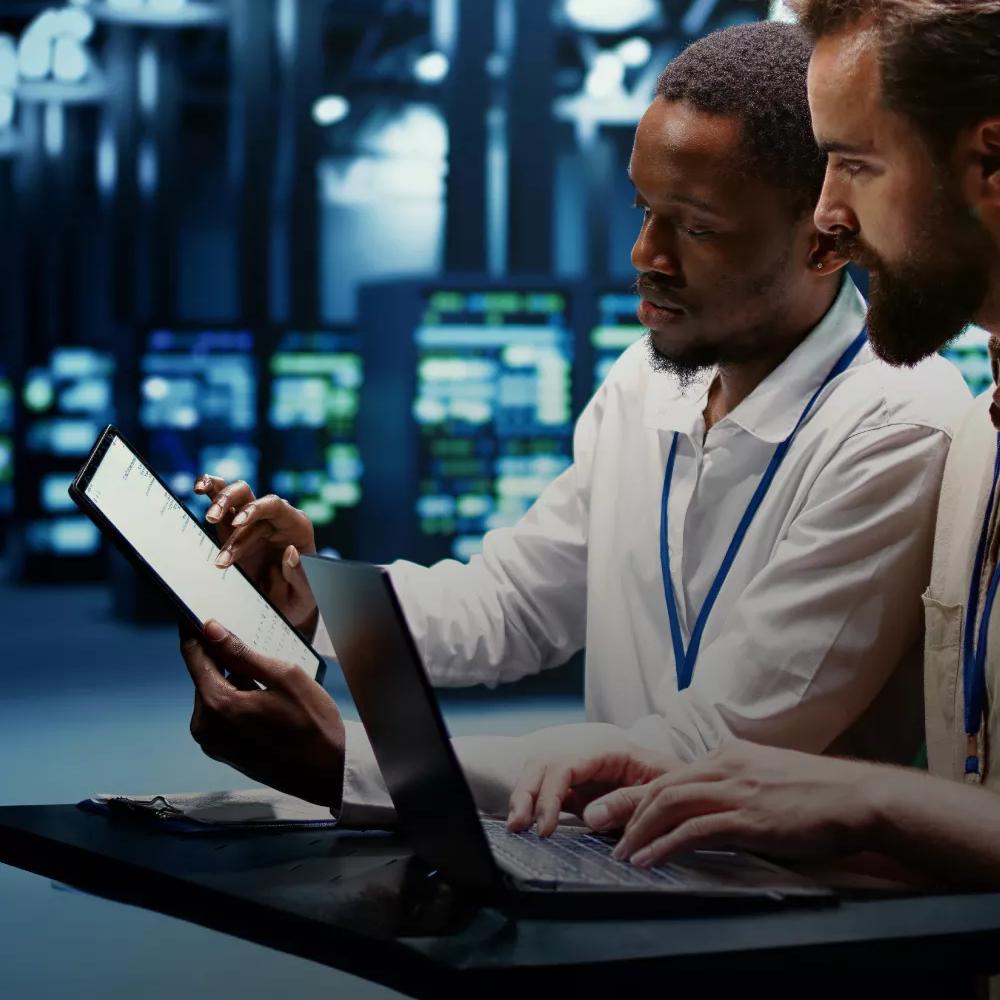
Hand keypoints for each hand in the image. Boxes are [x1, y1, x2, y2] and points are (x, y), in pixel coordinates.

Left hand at [180, 620, 345, 807]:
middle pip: (203, 677)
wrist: (328, 772)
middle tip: (250, 646)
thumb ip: (242, 653)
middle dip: (221, 659)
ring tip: (265, 676)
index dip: (196, 633)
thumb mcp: (284, 677)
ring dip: (231, 681)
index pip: (194, 657)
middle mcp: (205, 726)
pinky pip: (221, 715)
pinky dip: (235, 701)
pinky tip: (263, 699)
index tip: (198, 615)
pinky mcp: (222, 752)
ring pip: (213, 696)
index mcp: (218, 705)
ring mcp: (212, 743)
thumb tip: (210, 629)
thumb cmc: (312, 722)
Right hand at [194, 475, 317, 631]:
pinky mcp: (234, 528)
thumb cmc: (298, 597)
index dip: (255, 510)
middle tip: (211, 519)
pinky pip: (222, 502)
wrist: (282, 605)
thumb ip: (299, 576)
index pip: (276, 506)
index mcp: (296, 527)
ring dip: (218, 501)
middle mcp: (275, 518)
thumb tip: (291, 552)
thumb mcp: (304, 595)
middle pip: (249, 495)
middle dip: (229, 504)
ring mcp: (253, 521)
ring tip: (207, 517)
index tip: (237, 523)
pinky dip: (211, 490)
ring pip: (234, 495)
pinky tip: (200, 489)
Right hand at [507, 739, 674, 837]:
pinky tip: (531, 828)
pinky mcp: (581, 795)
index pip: (566, 764)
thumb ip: (629, 802)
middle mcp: (591, 761)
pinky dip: (537, 809)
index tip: (545, 827)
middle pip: (545, 765)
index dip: (550, 793)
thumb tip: (589, 815)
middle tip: (518, 827)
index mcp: (611, 753)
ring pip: (541, 776)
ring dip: (525, 799)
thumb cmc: (682, 790)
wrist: (695, 798)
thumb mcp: (663, 794)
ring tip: (517, 828)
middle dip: (526, 792)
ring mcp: (584, 777)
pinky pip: (551, 796)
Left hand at [583, 740, 883, 867]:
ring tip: (620, 852)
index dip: (637, 794)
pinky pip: (695, 830)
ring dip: (639, 829)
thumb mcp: (767, 779)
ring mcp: (737, 791)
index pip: (670, 774)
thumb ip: (736, 787)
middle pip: (660, 785)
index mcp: (728, 756)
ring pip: (670, 804)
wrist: (859, 797)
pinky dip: (666, 845)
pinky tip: (650, 859)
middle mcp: (726, 767)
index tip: (614, 810)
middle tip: (596, 827)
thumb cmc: (819, 793)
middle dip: (623, 807)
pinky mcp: (749, 819)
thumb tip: (714, 808)